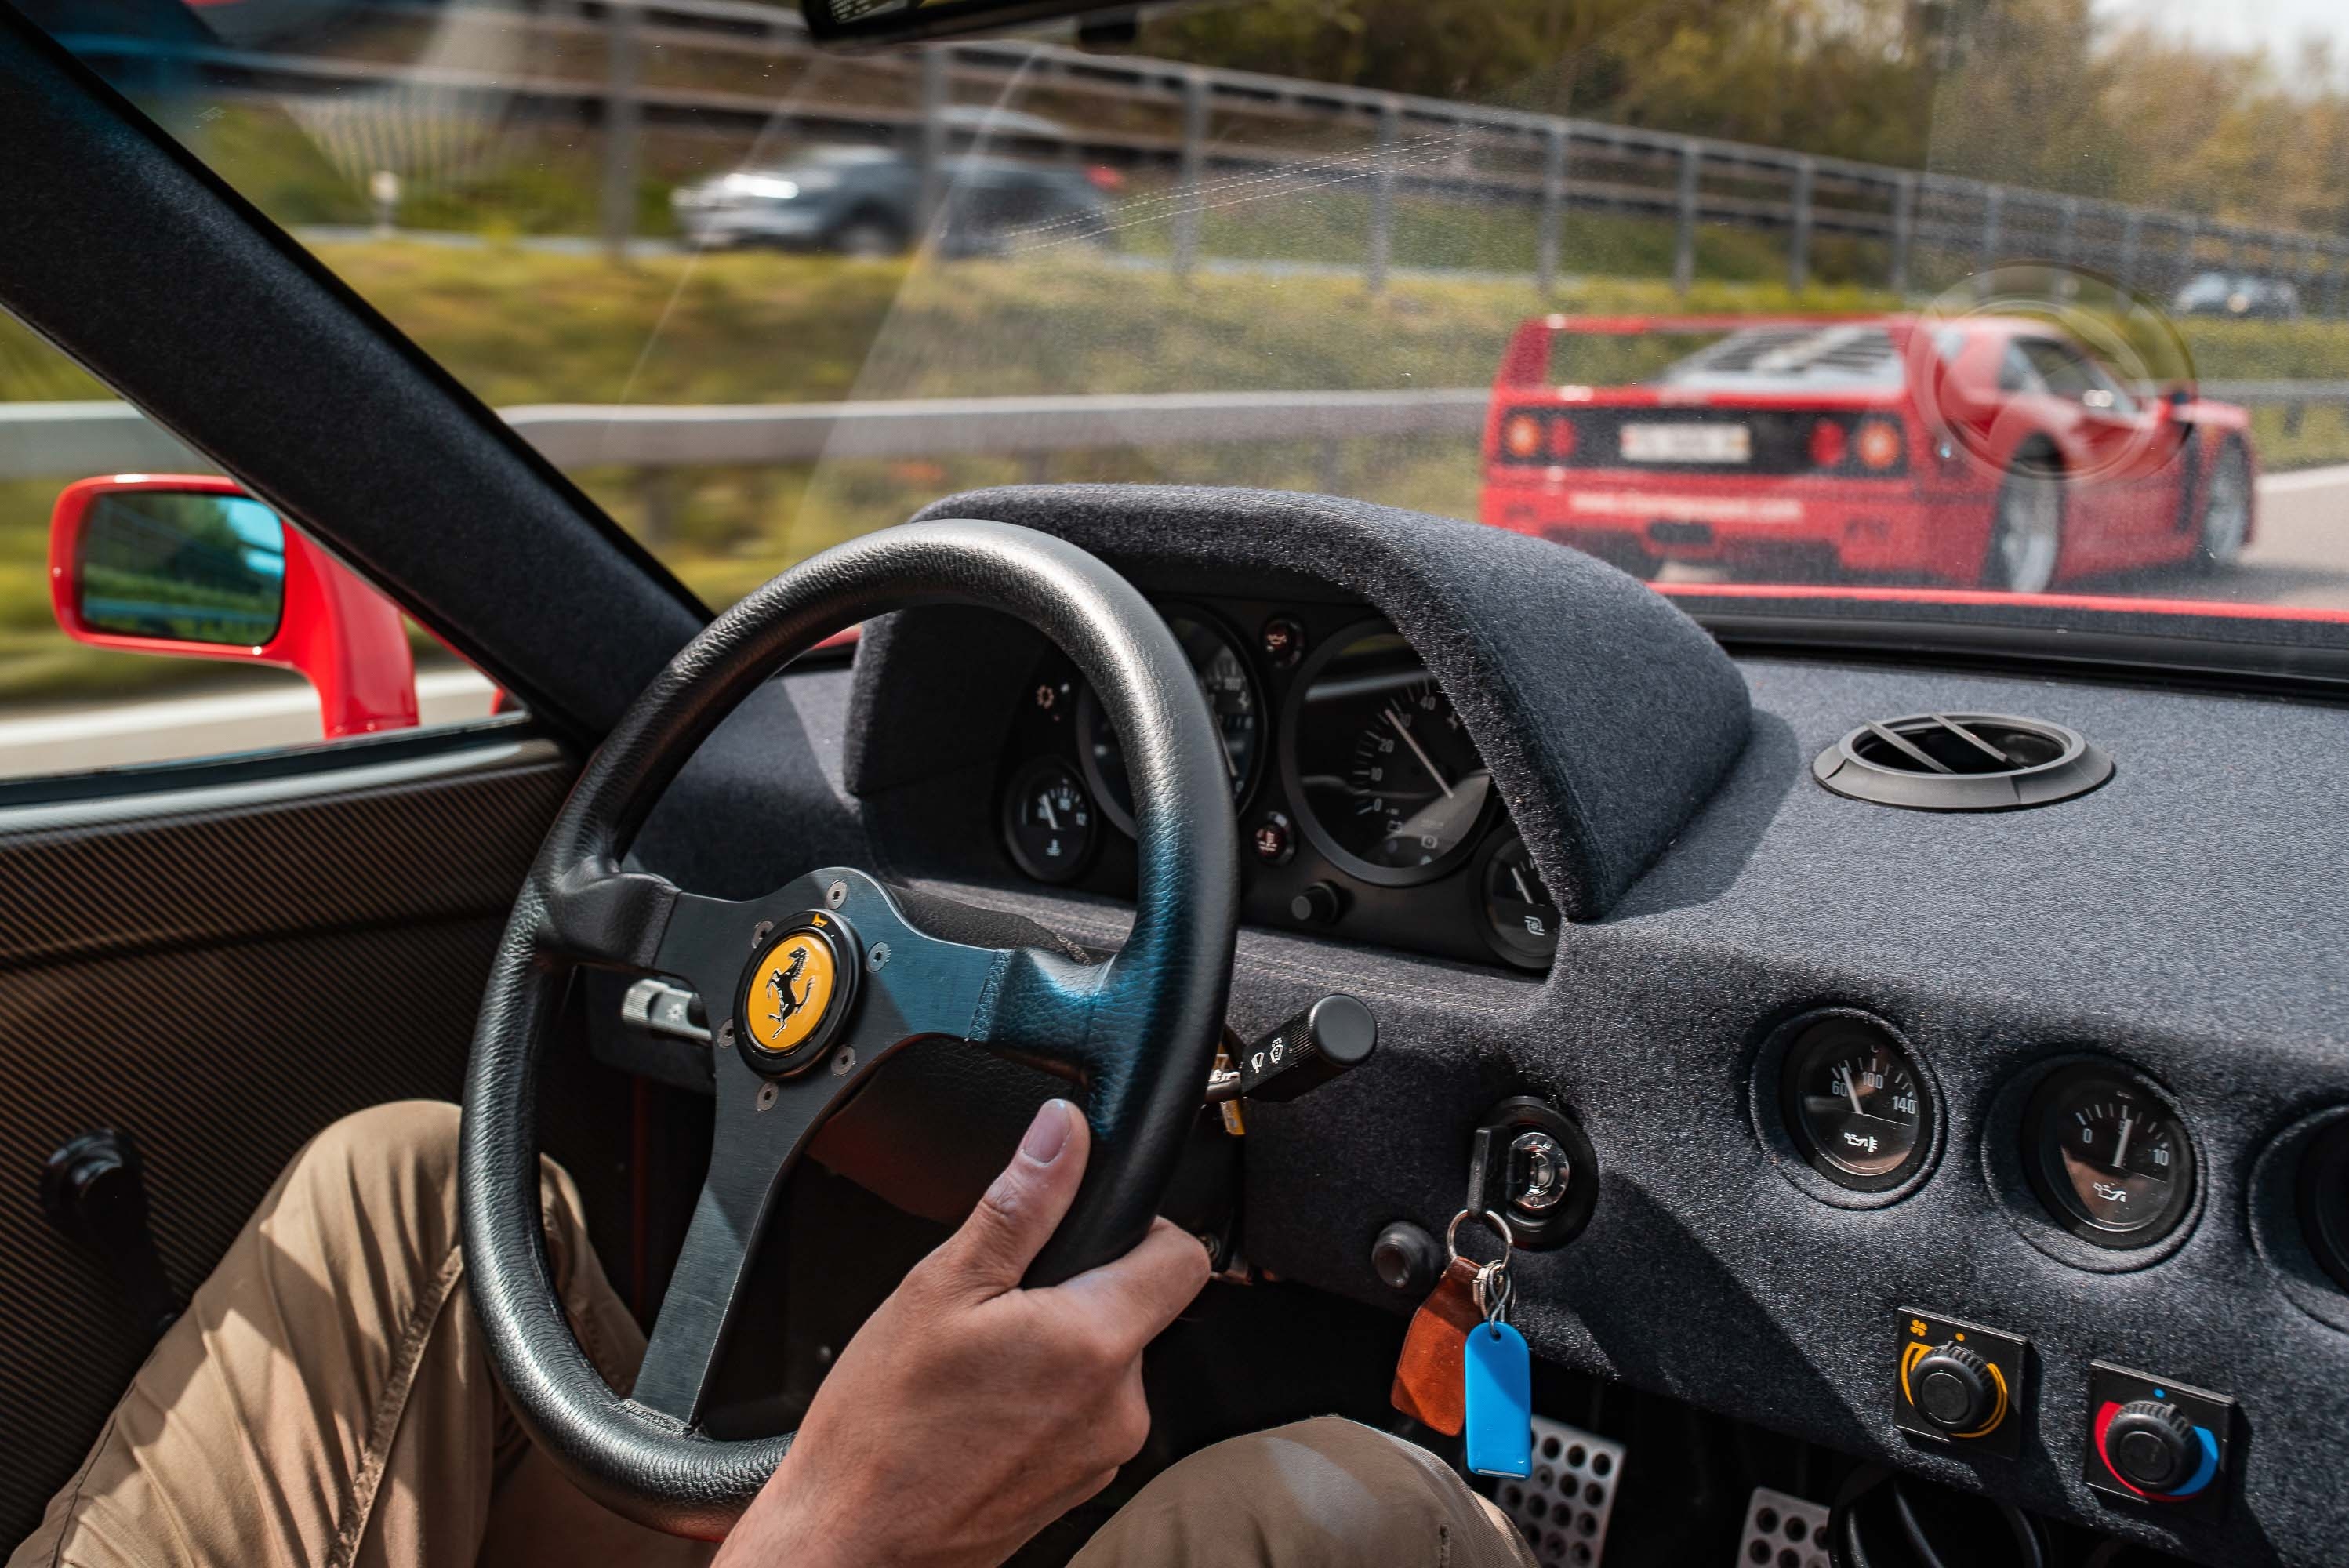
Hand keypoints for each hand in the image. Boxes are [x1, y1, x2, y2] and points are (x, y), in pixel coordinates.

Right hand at [713, 1098, 1209, 1567]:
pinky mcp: (1079, 1486)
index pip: (1183, 1257)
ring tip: (982, 1360)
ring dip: (1062, 1346)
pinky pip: (1085, 1414)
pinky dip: (1047, 1396)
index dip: (1143, 1224)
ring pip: (1108, 1362)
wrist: (851, 1542)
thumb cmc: (883, 1428)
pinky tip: (983, 1404)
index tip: (1088, 1225)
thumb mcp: (941, 1287)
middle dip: (1083, 1288)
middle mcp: (1119, 1407)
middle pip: (1140, 1308)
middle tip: (1003, 1301)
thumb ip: (1020, 1202)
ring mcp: (1103, 1454)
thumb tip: (1062, 1131)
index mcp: (1096, 1344)